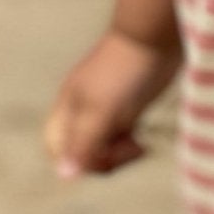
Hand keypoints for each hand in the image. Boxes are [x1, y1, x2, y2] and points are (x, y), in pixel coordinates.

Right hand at [43, 29, 180, 180]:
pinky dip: (130, 146)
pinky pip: (121, 139)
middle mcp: (83, 110)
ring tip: (138, 146)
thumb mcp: (102, 111)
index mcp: (68, 107)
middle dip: (103, 159)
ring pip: (103, 147)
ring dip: (119, 155)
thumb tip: (63, 176)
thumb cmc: (126, 72)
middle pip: (81, 152)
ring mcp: (106, 108)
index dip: (75, 160)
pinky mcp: (128, 108)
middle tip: (129, 148)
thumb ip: (84, 143)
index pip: (56, 147)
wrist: (157, 37)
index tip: (102, 154)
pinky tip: (144, 143)